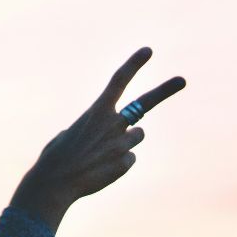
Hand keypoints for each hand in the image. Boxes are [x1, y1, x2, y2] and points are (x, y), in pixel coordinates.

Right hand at [10, 48, 184, 231]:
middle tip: (181, 80)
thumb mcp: (67, 135)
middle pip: (144, 102)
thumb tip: (100, 137)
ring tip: (100, 156)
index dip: (134, 64)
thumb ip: (88, 130)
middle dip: (165, 90)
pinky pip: (129, 159)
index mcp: (96, 111)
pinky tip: (100, 170)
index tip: (148, 51)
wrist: (54, 184)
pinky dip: (117, 164)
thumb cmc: (54, 159)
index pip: (118, 81)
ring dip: (124, 143)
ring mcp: (122, 143)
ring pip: (136, 136)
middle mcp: (113, 123)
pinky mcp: (126, 162)